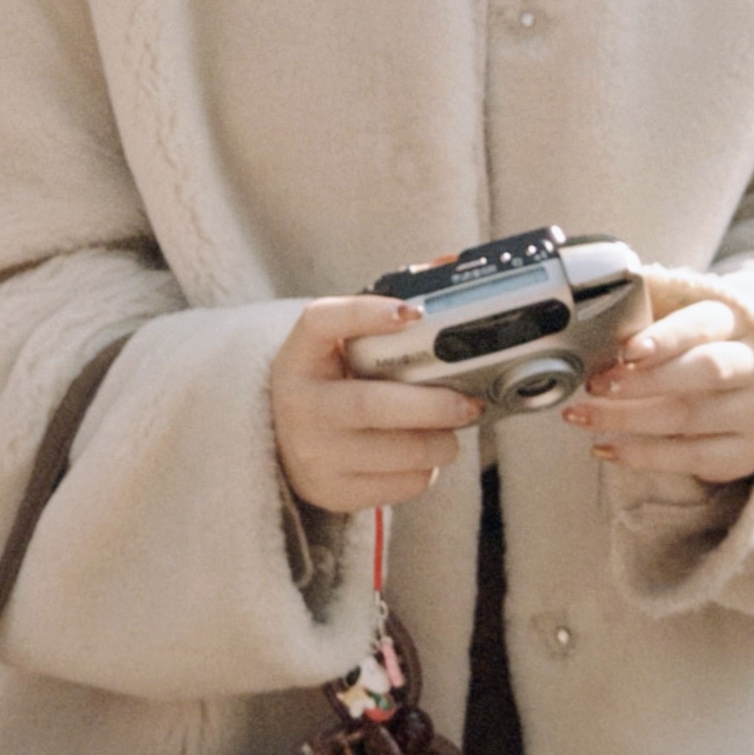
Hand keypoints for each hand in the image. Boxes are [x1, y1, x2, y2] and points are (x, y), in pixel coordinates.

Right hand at [271, 298, 478, 517]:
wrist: (285, 445)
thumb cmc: (332, 384)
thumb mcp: (340, 348)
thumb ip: (387, 312)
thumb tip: (451, 263)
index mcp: (299, 355)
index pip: (322, 322)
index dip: (366, 314)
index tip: (414, 312)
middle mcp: (300, 404)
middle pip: (372, 403)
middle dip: (434, 405)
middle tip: (468, 402)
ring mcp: (313, 453)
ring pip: (396, 452)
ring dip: (441, 442)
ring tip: (452, 430)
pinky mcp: (333, 492)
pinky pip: (399, 485)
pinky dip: (425, 471)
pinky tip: (422, 456)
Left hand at [563, 297, 753, 491]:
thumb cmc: (706, 347)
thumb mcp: (688, 317)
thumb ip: (651, 306)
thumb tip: (602, 301)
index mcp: (737, 323)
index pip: (703, 324)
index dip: (665, 338)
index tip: (627, 350)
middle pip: (704, 370)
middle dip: (643, 380)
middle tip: (595, 384)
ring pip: (688, 416)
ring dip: (626, 418)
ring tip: (581, 414)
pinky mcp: (745, 453)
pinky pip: (690, 458)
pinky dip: (643, 455)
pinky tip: (606, 448)